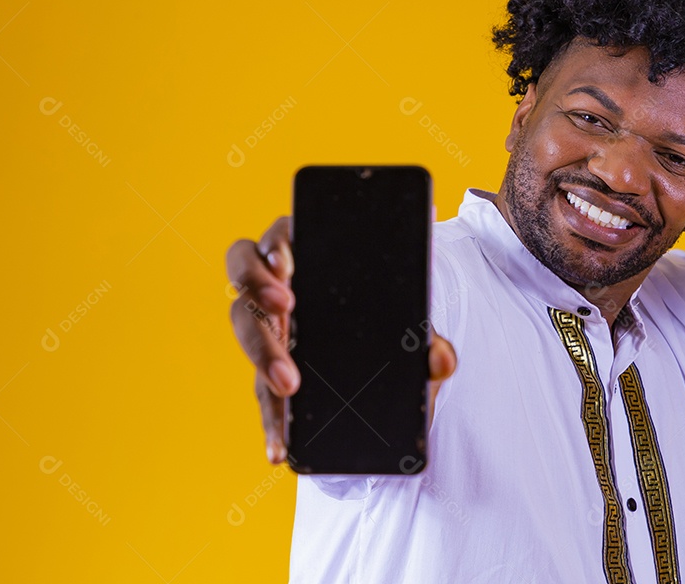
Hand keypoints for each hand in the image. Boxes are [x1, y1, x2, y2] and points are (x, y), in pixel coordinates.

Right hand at [226, 216, 456, 464]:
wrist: (385, 364)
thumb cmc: (390, 324)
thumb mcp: (410, 327)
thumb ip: (427, 340)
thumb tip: (440, 359)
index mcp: (310, 256)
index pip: (281, 236)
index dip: (277, 243)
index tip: (289, 261)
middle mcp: (277, 286)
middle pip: (245, 274)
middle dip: (259, 288)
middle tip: (287, 308)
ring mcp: (267, 328)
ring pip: (244, 327)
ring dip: (261, 353)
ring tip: (287, 383)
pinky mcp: (268, 373)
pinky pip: (261, 396)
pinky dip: (272, 424)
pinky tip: (281, 449)